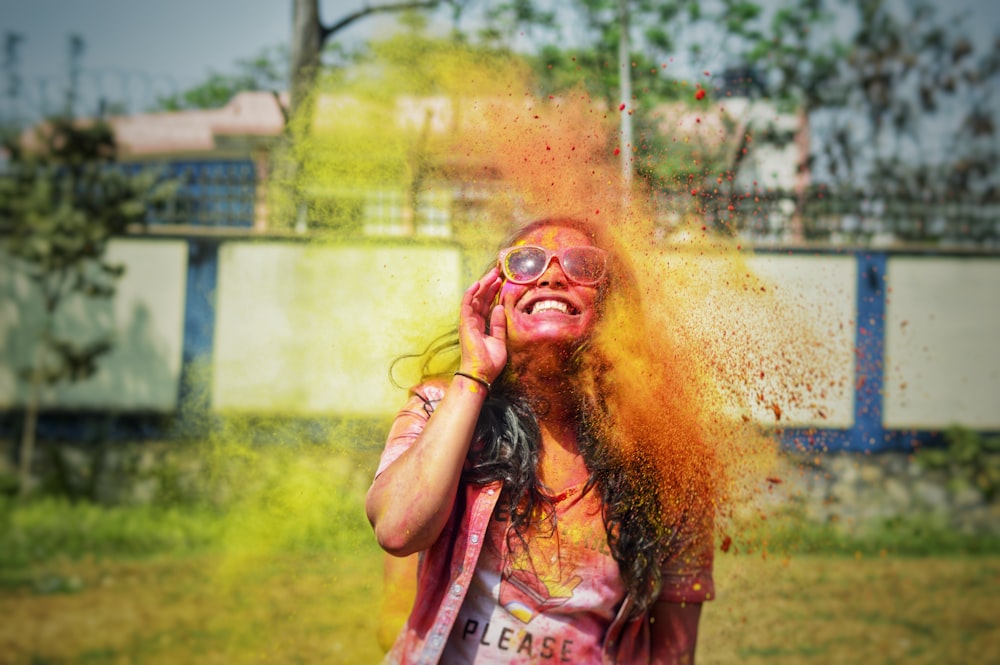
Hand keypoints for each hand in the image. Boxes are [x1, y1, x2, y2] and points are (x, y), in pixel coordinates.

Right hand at [458, 267, 506, 383]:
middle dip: (488, 285)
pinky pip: (467, 305)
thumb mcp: (499, 340)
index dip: (492, 293)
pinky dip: (471, 294)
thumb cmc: (489, 362)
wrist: (481, 374)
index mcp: (480, 326)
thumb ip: (499, 324)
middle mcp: (473, 322)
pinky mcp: (465, 324)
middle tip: (497, 273)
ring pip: (474, 299)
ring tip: (492, 274)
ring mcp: (468, 322)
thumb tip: (499, 307)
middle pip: (480, 299)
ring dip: (482, 285)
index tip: (501, 282)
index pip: (486, 305)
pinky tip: (477, 284)